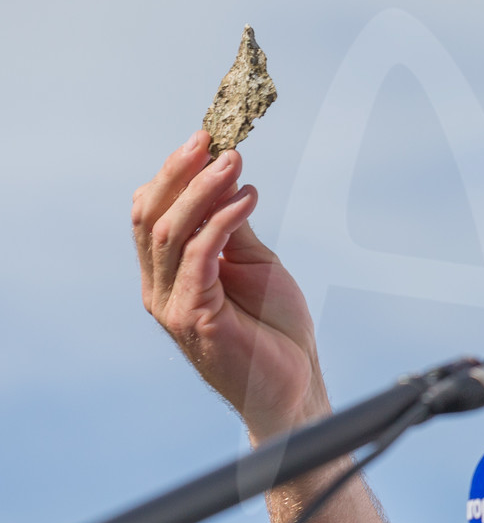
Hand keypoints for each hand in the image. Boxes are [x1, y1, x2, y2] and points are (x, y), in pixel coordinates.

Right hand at [133, 130, 327, 441]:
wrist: (294, 383)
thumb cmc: (274, 328)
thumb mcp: (254, 262)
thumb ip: (233, 226)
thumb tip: (226, 174)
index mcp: (168, 272)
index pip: (152, 212)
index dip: (174, 172)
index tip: (207, 138)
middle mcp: (160, 287)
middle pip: (151, 216)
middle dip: (179, 171)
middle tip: (211, 140)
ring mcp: (172, 303)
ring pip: (170, 231)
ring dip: (203, 189)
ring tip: (234, 163)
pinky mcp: (194, 317)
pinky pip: (199, 257)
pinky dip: (222, 221)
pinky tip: (247, 199)